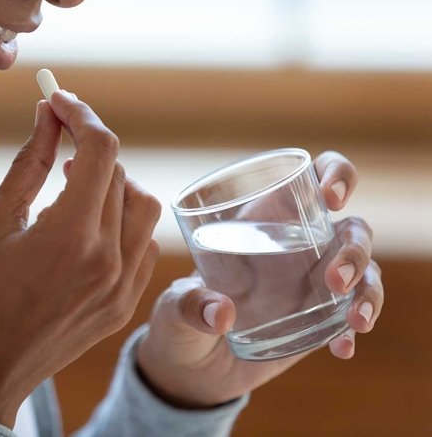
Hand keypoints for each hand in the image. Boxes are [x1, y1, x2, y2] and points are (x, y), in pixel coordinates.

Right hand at [0, 91, 160, 426]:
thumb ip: (31, 162)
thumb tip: (48, 116)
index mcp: (71, 235)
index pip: (100, 150)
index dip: (81, 115)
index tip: (59, 100)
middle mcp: (108, 260)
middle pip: (122, 174)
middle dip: (91, 148)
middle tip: (59, 144)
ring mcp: (123, 287)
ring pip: (143, 208)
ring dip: (115, 186)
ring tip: (76, 190)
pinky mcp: (125, 304)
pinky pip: (143, 245)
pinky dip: (123, 223)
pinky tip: (90, 228)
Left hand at [136, 151, 382, 407]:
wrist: (191, 368)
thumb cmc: (179, 318)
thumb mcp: (174, 308)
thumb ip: (190, 306)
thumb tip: (220, 314)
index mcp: (262, 220)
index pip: (310, 179)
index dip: (334, 174)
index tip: (331, 197)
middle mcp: (296, 246)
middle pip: (351, 229)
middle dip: (354, 250)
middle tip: (335, 281)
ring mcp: (313, 283)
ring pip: (364, 271)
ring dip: (367, 290)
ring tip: (355, 320)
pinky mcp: (320, 319)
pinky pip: (352, 317)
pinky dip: (353, 330)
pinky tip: (342, 348)